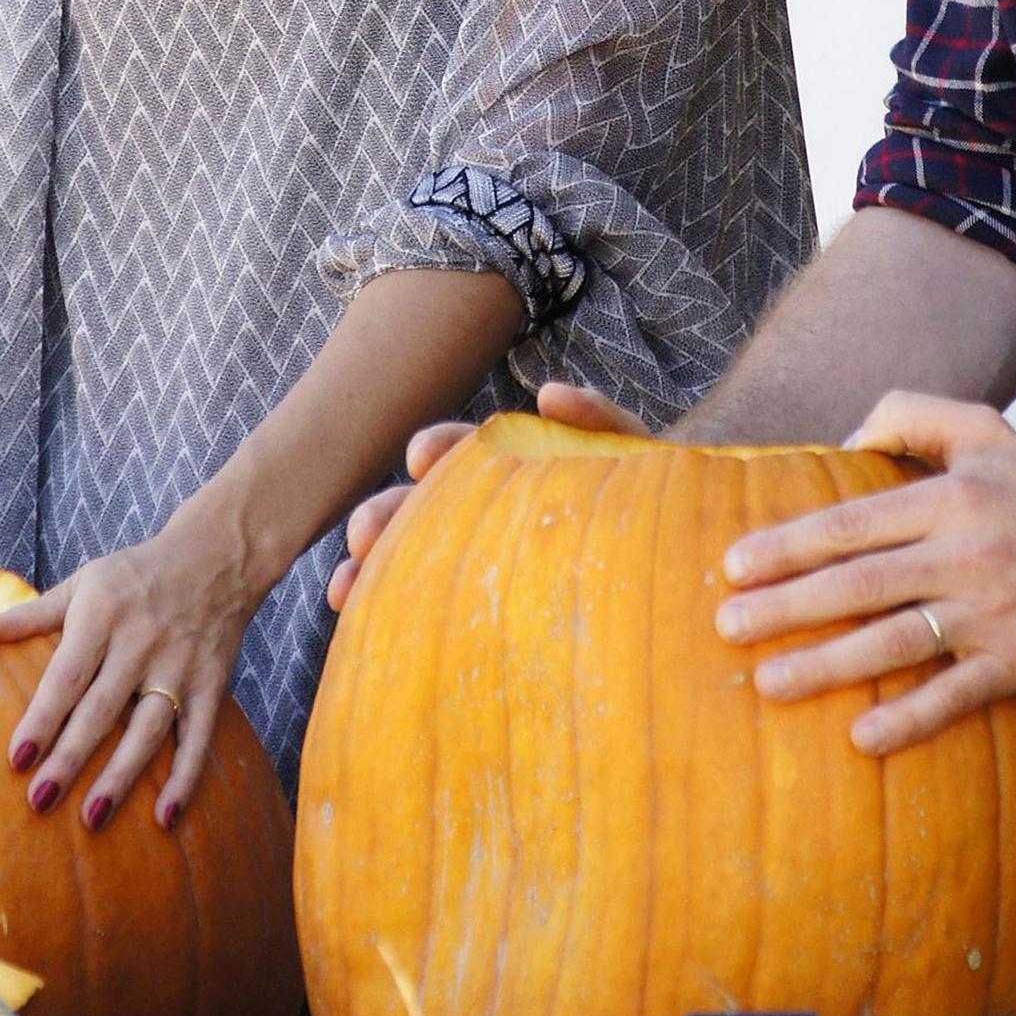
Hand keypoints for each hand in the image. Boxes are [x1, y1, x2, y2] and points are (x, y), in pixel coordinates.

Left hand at [0, 486, 260, 833]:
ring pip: (148, 729)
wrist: (219, 553)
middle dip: (71, 756)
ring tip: (92, 818)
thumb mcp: (83, 582)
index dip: (43, 717)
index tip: (17, 759)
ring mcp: (180, 665)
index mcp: (104, 613)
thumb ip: (28, 615)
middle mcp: (142, 641)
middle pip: (102, 708)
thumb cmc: (136, 574)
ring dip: (122, 775)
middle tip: (39, 801)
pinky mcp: (212, 684)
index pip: (68, 673)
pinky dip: (186, 778)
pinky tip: (166, 819)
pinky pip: (199, 737)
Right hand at [325, 382, 644, 612]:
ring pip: (415, 558)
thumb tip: (549, 395)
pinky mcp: (486, 605)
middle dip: (386, 515)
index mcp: (513, 466)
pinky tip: (358, 620)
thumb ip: (598, 416)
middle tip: (362, 534)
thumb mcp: (630, 448)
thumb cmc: (646, 493)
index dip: (439, 449)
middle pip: (424, 508)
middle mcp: (485, 509)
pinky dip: (388, 609)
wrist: (671, 555)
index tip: (419, 458)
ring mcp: (483, 557)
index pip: (464, 451)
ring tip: (344, 588)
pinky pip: (432, 609)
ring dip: (377, 566)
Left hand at [712, 392, 1015, 754]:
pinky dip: (910, 717)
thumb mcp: (979, 427)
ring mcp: (991, 614)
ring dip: (827, 666)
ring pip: (896, 643)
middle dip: (787, 606)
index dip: (789, 545)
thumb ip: (906, 418)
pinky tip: (861, 737)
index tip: (734, 564)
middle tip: (726, 625)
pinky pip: (956, 695)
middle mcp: (965, 555)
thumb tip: (840, 443)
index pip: (851, 524)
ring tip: (768, 682)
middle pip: (860, 585)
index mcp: (948, 500)